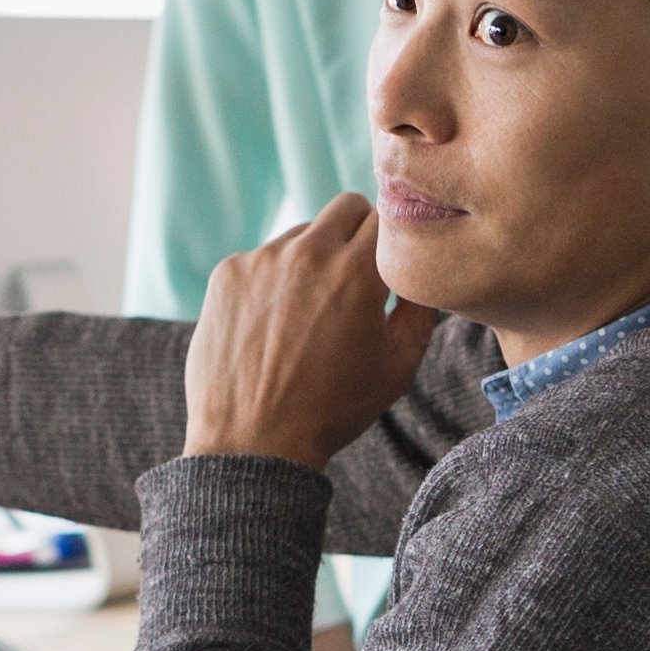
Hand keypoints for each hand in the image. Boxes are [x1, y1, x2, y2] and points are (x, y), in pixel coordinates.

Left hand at [184, 197, 440, 468]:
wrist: (253, 443)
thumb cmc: (332, 410)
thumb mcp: (398, 366)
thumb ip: (420, 308)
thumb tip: (422, 273)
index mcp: (356, 272)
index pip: (388, 215)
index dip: (395, 235)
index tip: (393, 256)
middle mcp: (307, 254)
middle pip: (346, 207)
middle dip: (359, 232)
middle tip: (357, 274)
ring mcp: (261, 260)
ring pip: (303, 233)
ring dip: (314, 259)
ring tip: (309, 315)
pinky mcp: (227, 273)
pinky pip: (263, 258)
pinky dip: (273, 280)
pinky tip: (272, 325)